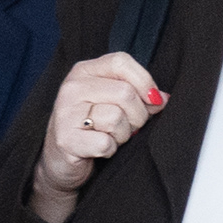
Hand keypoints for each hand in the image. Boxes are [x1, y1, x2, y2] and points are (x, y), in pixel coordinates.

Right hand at [27, 53, 163, 222]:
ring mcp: (66, 113)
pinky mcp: (66, 139)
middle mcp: (72, 87)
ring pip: (117, 118)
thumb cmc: (92, 128)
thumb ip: (137, 95)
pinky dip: (110, 150)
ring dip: (123, 135)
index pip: (121, 61)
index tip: (152, 100)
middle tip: (128, 126)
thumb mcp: (112, 102)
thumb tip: (163, 98)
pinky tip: (99, 149)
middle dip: (138, 116)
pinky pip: (106, 143)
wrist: (59, 160)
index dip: (144, 81)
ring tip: (111, 137)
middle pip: (125, 93)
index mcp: (84, 71)